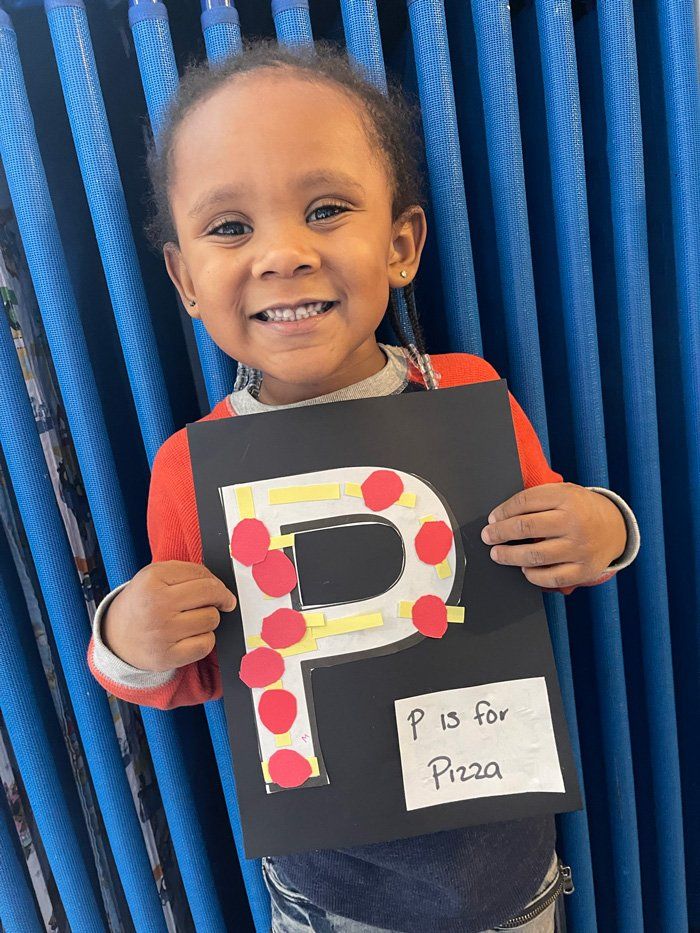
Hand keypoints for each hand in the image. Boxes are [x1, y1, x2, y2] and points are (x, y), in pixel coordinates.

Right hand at [101, 561, 236, 670]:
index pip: (201, 574)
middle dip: (219, 598)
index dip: (215, 581)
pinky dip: (204, 640)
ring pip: (211, 619)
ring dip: (208, 619)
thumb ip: (187, 572)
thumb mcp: (154, 576)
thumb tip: (222, 588)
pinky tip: (190, 637)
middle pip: (211, 594)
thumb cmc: (143, 604)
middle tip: (219, 602)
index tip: (217, 588)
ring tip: (190, 620)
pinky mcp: (167, 657)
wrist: (116, 639)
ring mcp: (162, 632)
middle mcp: (156, 604)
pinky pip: (206, 644)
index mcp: (152, 579)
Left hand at [481, 483, 626, 588]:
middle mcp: (574, 522)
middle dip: (500, 533)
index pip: (524, 502)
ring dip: (509, 556)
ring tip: (498, 554)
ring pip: (534, 556)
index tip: (493, 518)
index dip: (503, 511)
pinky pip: (551, 577)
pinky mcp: (584, 570)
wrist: (615, 528)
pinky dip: (533, 575)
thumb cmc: (580, 509)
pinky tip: (524, 569)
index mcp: (567, 497)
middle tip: (488, 536)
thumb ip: (537, 498)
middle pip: (525, 527)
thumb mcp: (564, 492)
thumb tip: (501, 516)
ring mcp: (580, 548)